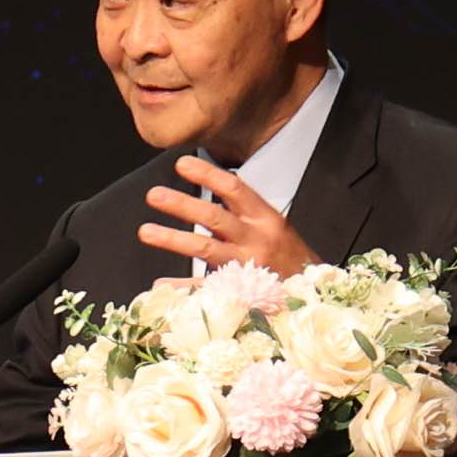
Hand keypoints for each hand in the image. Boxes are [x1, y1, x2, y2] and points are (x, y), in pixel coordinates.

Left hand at [137, 156, 319, 275]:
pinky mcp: (239, 291)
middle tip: (154, 195)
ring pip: (205, 249)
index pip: (234, 189)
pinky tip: (159, 284)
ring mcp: (246, 266)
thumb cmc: (288, 256)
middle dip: (182, 204)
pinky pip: (205, 286)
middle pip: (214, 217)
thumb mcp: (272, 225)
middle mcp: (256, 239)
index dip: (207, 175)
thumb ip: (243, 210)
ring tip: (146, 231)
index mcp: (265, 218)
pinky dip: (181, 286)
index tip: (181, 164)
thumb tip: (211, 186)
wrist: (311, 292)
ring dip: (172, 239)